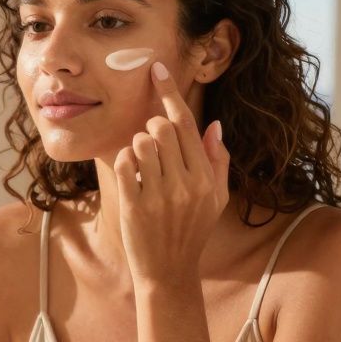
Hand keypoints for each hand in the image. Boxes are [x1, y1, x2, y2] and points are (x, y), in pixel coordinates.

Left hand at [113, 61, 228, 283]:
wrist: (169, 272)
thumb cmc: (191, 231)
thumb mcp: (215, 199)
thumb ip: (216, 161)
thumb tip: (214, 126)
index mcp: (206, 178)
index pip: (186, 123)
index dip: (169, 93)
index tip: (155, 69)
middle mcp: (186, 184)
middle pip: (161, 128)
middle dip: (151, 128)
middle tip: (152, 147)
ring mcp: (160, 195)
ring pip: (140, 143)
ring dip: (137, 147)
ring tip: (143, 166)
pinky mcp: (135, 206)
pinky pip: (124, 164)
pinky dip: (124, 163)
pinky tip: (132, 177)